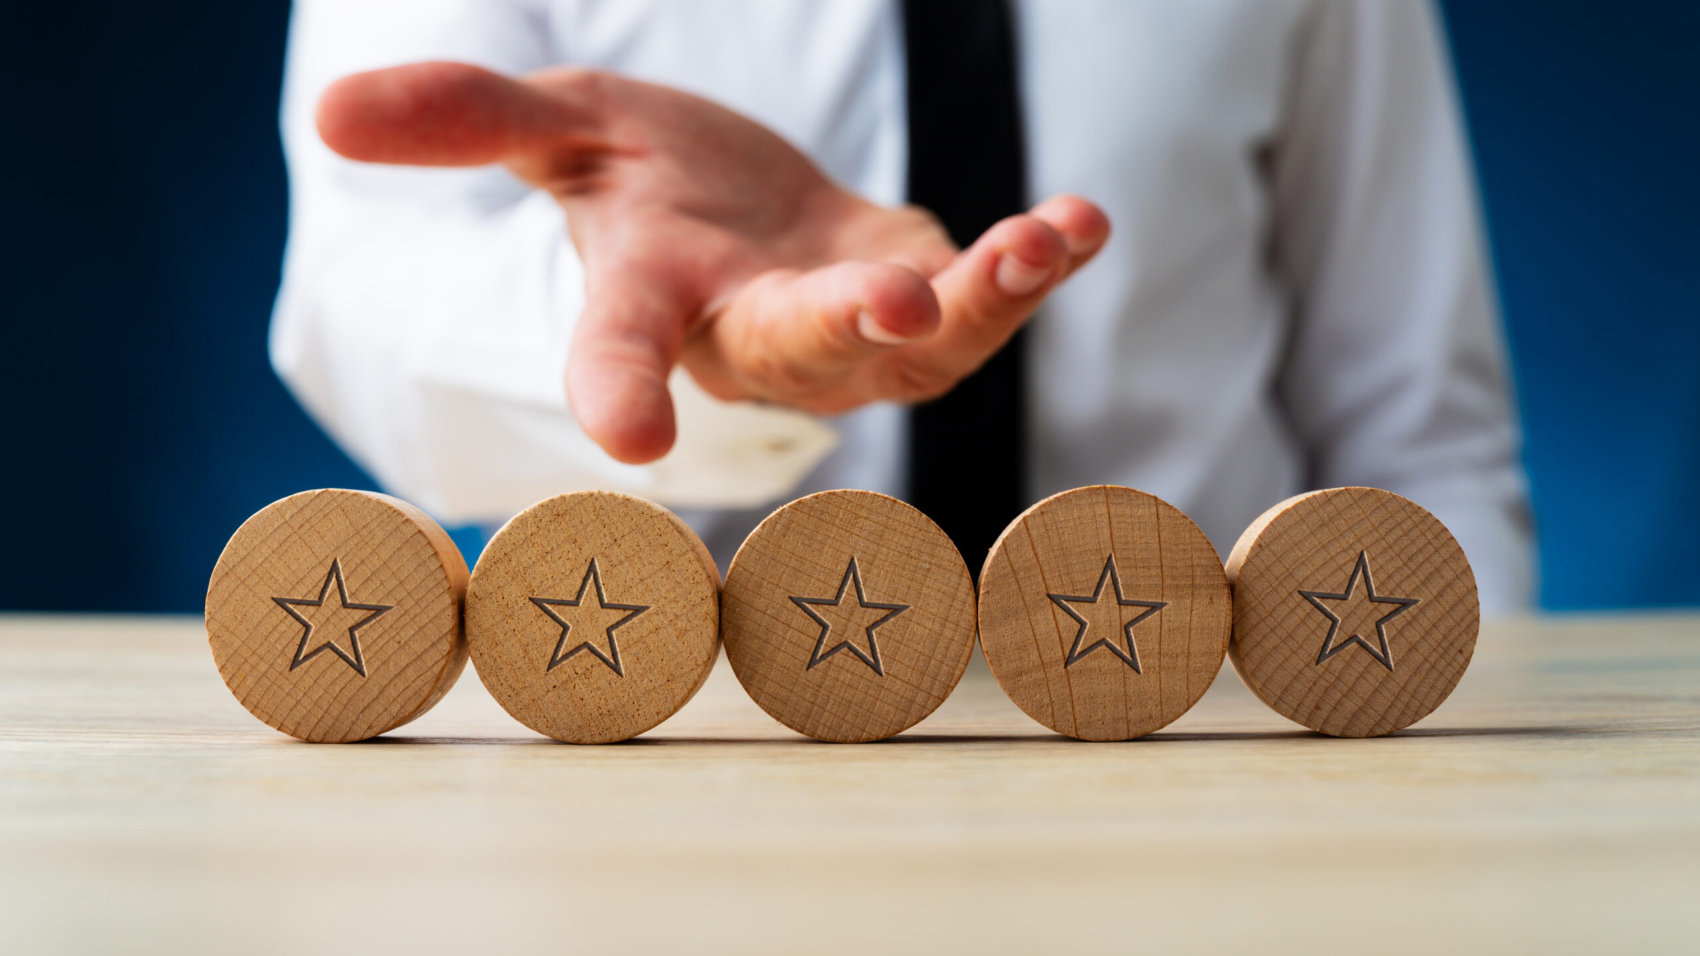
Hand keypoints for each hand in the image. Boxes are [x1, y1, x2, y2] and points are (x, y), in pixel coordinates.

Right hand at [316, 62, 1108, 463]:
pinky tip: (1079, 221)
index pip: (619, 350)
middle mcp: (751, 339)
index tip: (630, 448)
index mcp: (651, 301)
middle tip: (882, 306)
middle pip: (790, 353)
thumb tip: (328, 109)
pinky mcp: (926, 307)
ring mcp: (848, 338)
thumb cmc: (650, 189)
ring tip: (1034, 243)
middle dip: (838, 335)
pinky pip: (985, 302)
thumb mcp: (560, 133)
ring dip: (978, 302)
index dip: (617, 392)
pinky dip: (1035, 264)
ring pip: (914, 349)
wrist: (749, 215)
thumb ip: (466, 117)